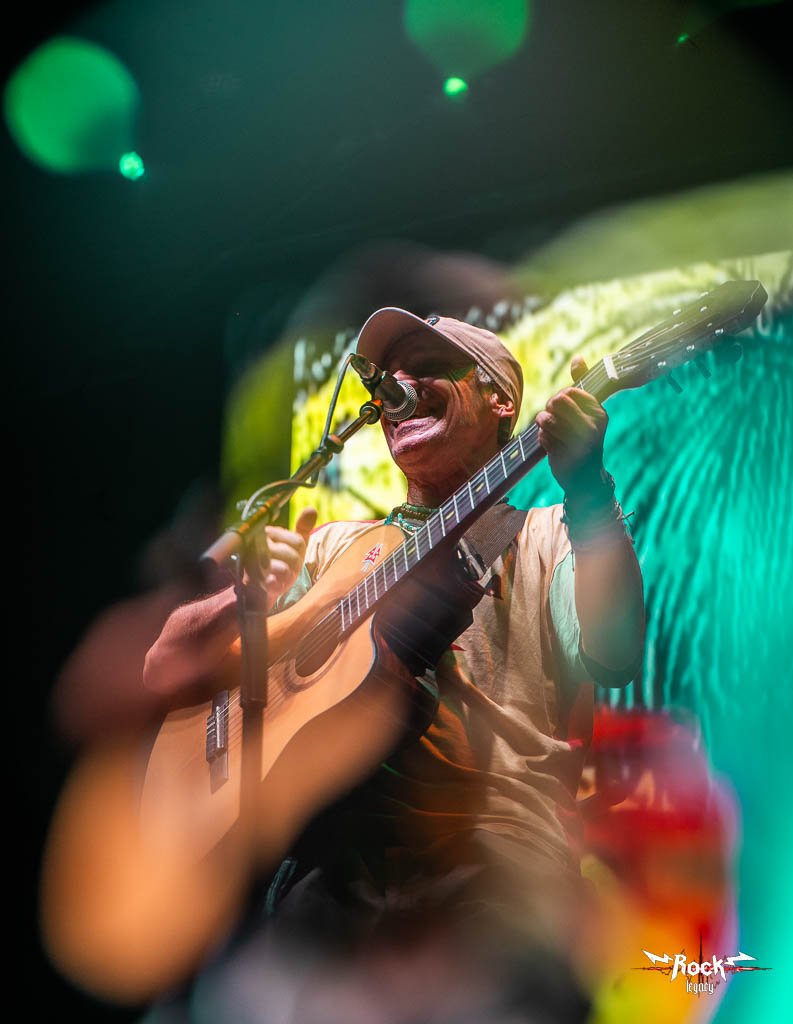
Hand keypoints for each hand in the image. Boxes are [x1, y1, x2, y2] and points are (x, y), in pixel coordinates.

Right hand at [256, 507, 317, 600]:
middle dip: (294, 564)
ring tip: (283, 574)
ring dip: (288, 574)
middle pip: (291, 555)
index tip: (293, 555)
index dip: (300, 552)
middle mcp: (259, 545)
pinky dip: (277, 583)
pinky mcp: (253, 580)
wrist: (263, 583)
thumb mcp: (293, 543)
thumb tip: (311, 510)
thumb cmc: (280, 560)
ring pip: (283, 568)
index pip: (298, 541)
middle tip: (288, 567)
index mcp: (269, 532)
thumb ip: (302, 527)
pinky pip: (270, 581)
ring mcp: (255, 563)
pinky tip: (276, 581)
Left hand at [535, 356, 607, 494]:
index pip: (569, 392)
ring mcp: (578, 442)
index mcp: (600, 414)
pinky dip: (542, 438)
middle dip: (549, 408)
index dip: (560, 397)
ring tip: (548, 428)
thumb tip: (577, 358)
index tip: (563, 408)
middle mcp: (592, 427)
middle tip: (551, 417)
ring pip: (546, 418)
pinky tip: (550, 443)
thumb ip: (582, 385)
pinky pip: (542, 436)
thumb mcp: (589, 412)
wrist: (586, 478)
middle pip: (556, 401)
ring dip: (543, 423)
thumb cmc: (585, 439)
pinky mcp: (564, 455)